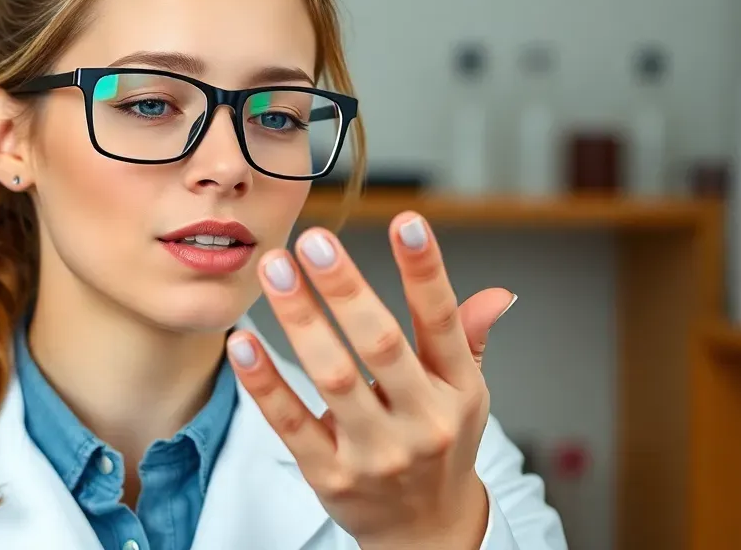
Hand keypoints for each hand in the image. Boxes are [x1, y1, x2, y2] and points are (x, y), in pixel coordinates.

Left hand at [226, 212, 514, 548]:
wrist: (423, 534)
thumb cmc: (438, 448)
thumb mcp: (464, 395)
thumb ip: (467, 339)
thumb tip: (497, 295)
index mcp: (456, 392)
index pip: (442, 323)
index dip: (426, 271)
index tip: (406, 221)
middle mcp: (420, 421)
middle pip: (382, 345)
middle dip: (347, 290)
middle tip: (315, 240)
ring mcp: (374, 451)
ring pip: (333, 378)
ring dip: (300, 320)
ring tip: (275, 270)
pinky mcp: (330, 475)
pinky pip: (290, 422)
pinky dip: (264, 381)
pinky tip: (243, 340)